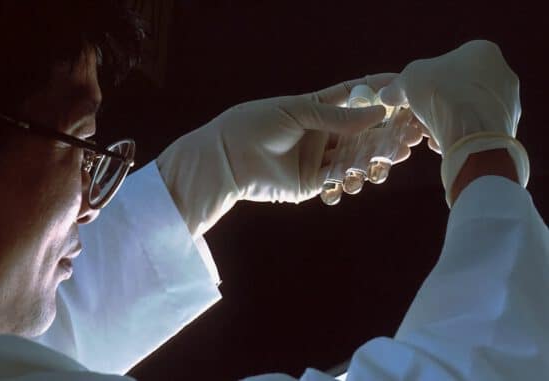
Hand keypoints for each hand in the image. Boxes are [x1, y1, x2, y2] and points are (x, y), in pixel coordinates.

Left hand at [157, 74, 396, 237]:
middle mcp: (321, 134)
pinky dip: (350, 183)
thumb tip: (379, 113)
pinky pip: (338, 183)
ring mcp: (317, 160)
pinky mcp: (310, 184)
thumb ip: (337, 117)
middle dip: (387, 135)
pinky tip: (357, 180)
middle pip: (362, 134)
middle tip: (411, 137)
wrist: (226, 158)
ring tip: (392, 160)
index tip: (404, 94)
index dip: (379, 96)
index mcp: (317, 109)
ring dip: (375, 161)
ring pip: (355, 160)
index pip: (355, 98)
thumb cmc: (255, 124)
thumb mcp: (297, 112)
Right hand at [380, 40, 528, 205]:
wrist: (473, 132)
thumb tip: (386, 94)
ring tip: (428, 133)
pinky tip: (444, 143)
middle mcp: (502, 73)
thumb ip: (398, 85)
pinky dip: (459, 135)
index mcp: (483, 52)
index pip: (448, 64)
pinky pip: (476, 130)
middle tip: (418, 118)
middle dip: (435, 104)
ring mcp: (509, 102)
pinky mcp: (507, 128)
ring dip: (445, 121)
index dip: (425, 81)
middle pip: (457, 89)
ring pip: (466, 111)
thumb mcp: (410, 80)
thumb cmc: (442, 94)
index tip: (412, 97)